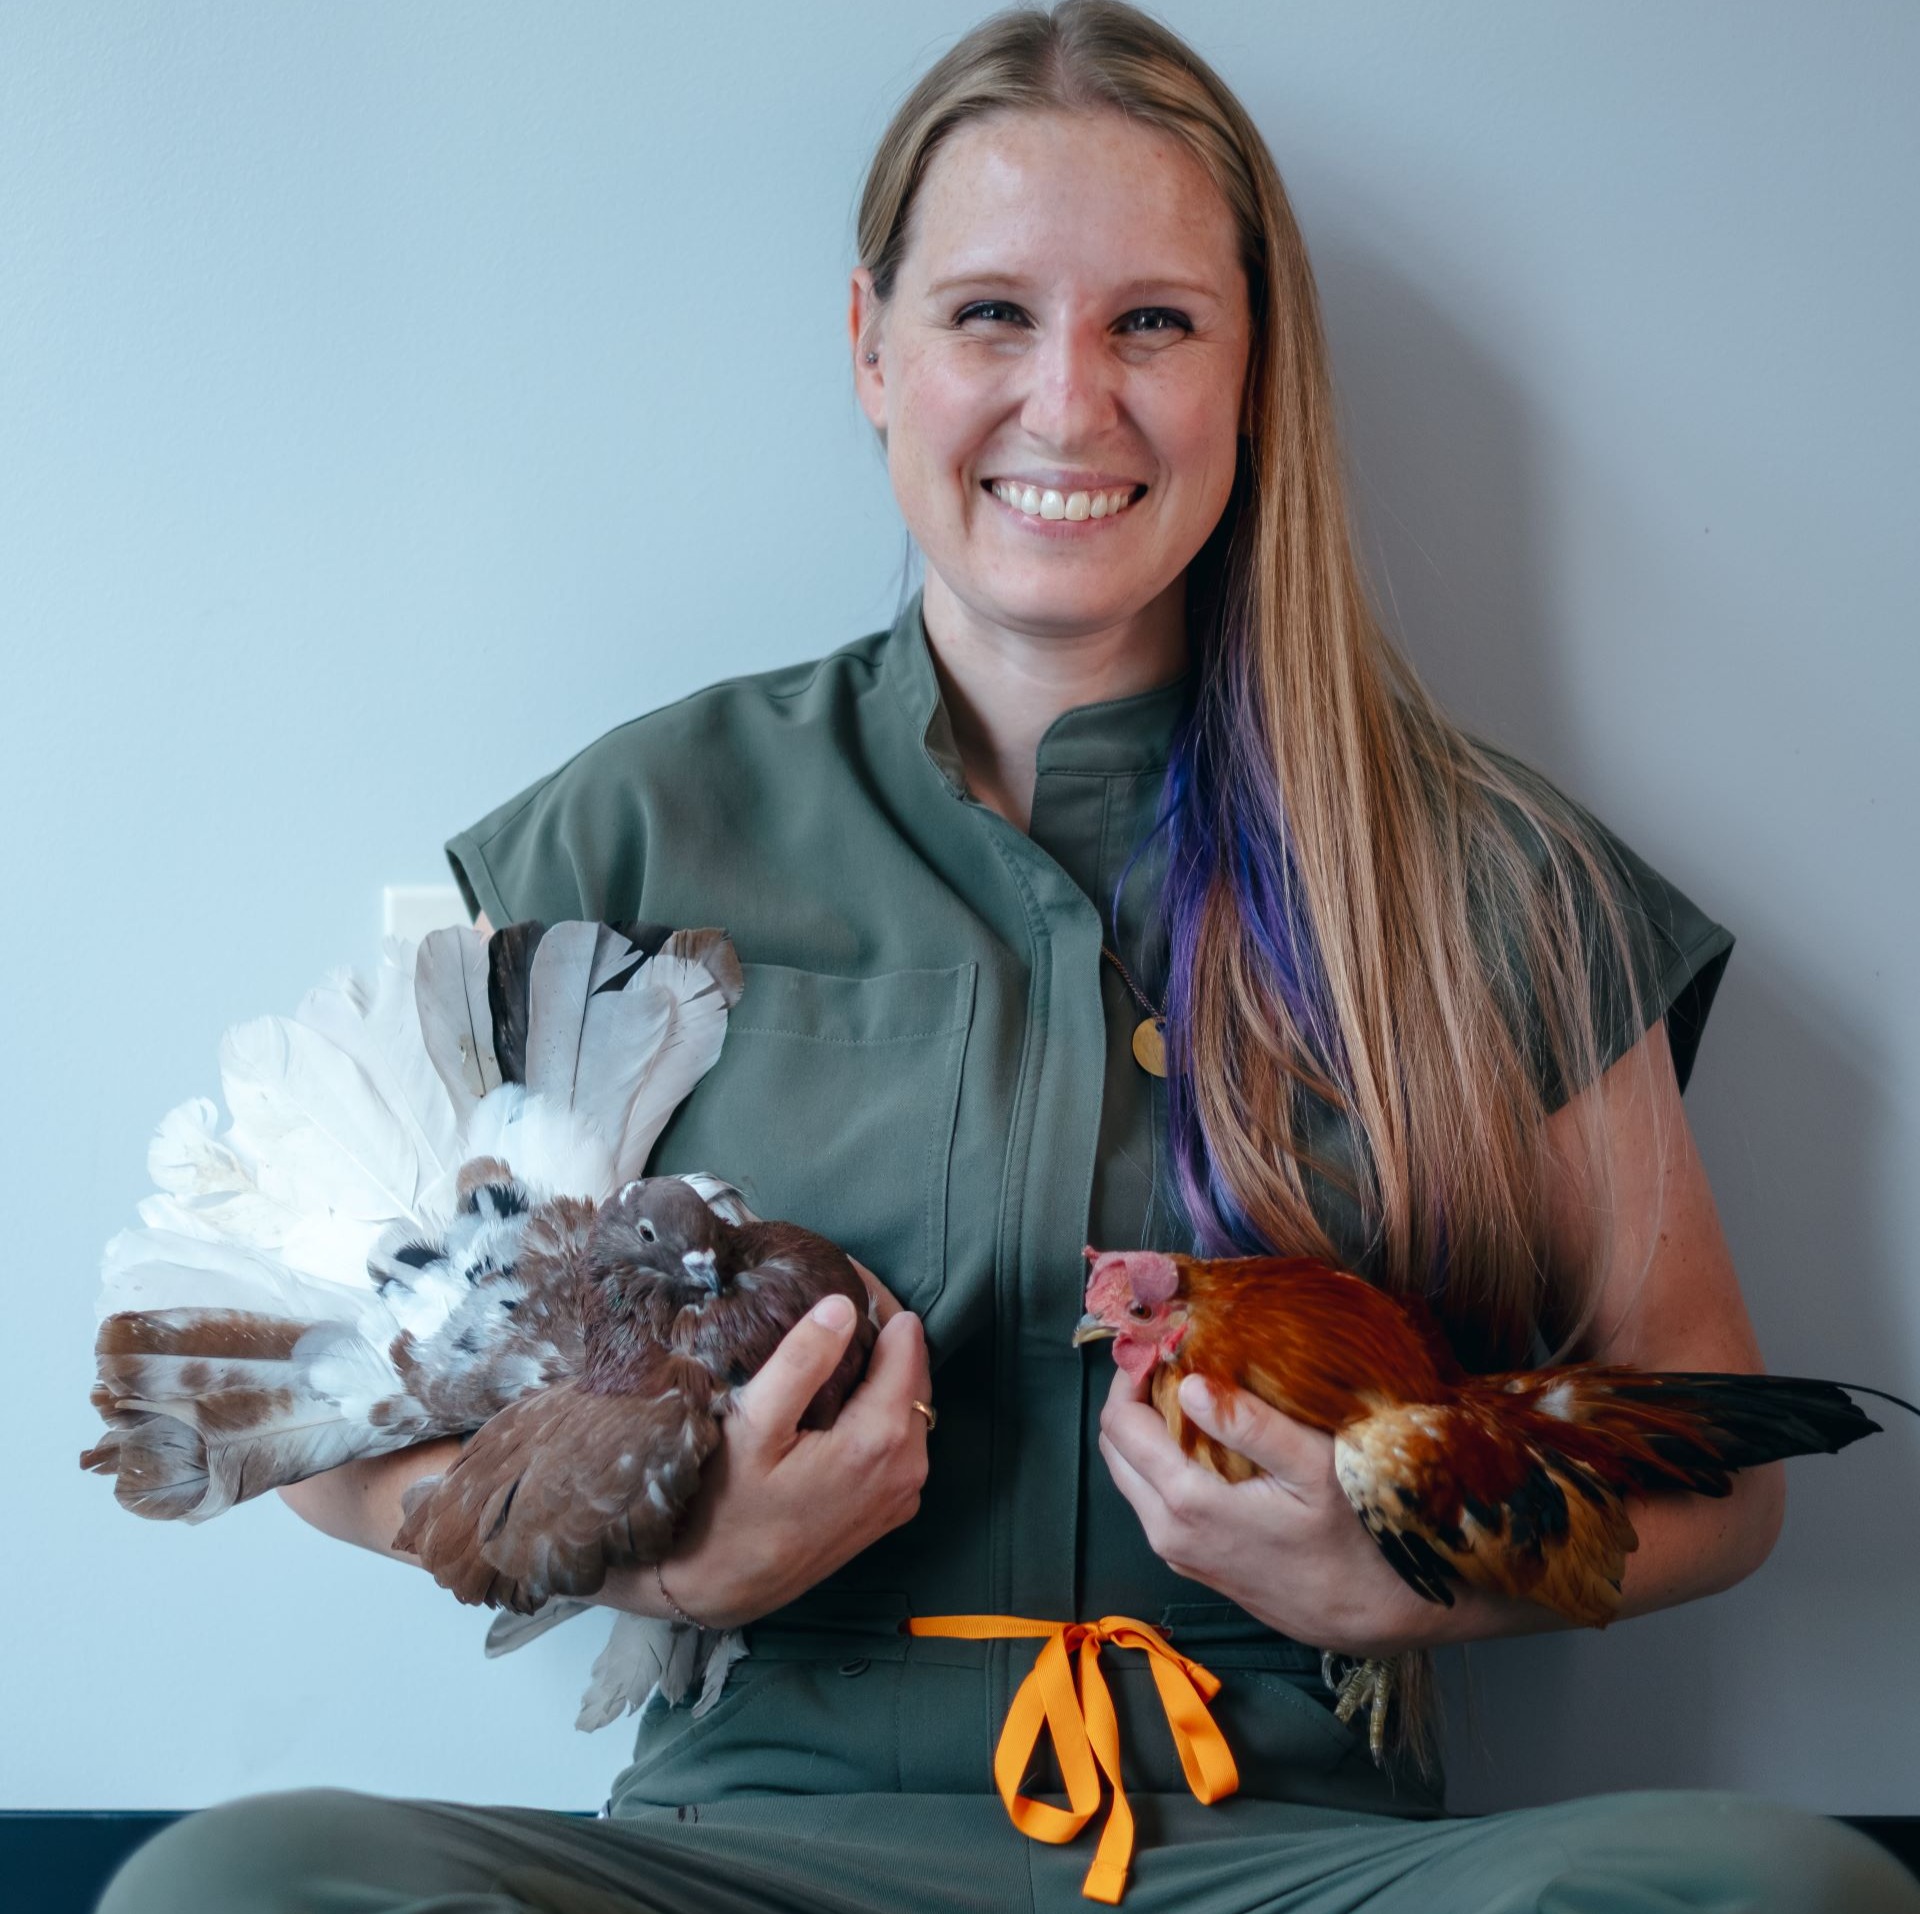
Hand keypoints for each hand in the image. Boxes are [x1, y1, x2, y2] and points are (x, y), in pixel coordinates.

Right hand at [610, 1269, 931, 1629]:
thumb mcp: (754, 1425)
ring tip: (832, 1341)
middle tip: (835, 1298)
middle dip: (883, 1331)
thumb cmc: (726, 1508)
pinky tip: (839, 1396)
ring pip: (908, 1406)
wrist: (716, 1589)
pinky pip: (900, 1439)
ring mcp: (902, 1493)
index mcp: (883, 1438)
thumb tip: (842, 1305)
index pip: (908, 1340)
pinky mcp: (888, 1510)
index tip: (842, 1273)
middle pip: (913, 1373)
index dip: (878, 1301)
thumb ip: (802, 1362)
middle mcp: (909, 1467)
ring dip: (881, 1371)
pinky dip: (879, 1408)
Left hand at [1097, 1365, 1440, 1658]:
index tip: (1157, 1345)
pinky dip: (1158, 1463)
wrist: (1372, 1615)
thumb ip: (1250, 1425)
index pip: (1121, 1424)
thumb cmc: (1352, 1538)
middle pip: (1114, 1449)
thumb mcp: (1312, 1468)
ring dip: (1143, 1432)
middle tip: (1167, 1363)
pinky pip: (1151, 1500)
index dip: (1128, 1376)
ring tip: (1185, 1394)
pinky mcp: (1191, 1561)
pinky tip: (1200, 1441)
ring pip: (1129, 1477)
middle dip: (1130, 1399)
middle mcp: (1167, 1530)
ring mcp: (1177, 1550)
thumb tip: (1190, 1385)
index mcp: (1187, 1502)